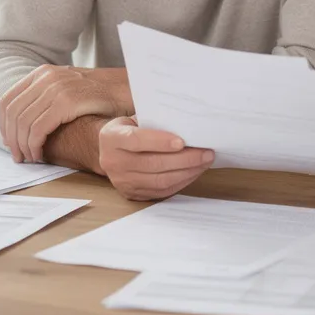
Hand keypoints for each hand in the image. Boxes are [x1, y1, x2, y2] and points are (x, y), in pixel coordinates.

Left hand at [0, 65, 133, 162]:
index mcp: (42, 73)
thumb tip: (23, 122)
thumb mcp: (68, 88)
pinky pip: (38, 128)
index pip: (8, 101)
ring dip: (22, 145)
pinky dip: (34, 144)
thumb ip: (47, 98)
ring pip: (23, 123)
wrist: (128, 88)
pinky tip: (40, 154)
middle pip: (12, 113)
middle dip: (11, 139)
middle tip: (18, 156)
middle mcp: (46, 77)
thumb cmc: (101, 95)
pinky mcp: (66, 101)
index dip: (4, 126)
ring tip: (29, 158)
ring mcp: (56, 88)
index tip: (10, 143)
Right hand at [98, 116, 214, 200]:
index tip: (182, 142)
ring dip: (187, 172)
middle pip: (153, 163)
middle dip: (184, 159)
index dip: (160, 141)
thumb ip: (153, 120)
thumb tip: (186, 121)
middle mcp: (113, 162)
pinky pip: (161, 191)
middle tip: (206, 153)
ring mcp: (122, 181)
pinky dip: (181, 182)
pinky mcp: (133, 194)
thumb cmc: (128, 130)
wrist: (108, 151)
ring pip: (159, 181)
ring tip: (204, 162)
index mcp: (112, 138)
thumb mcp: (133, 119)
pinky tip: (193, 172)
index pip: (136, 140)